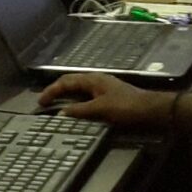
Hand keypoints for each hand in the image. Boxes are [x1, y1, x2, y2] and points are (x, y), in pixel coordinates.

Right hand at [39, 72, 174, 127]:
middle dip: (56, 91)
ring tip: (56, 106)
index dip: (51, 91)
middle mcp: (96, 81)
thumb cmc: (127, 106)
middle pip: (71, 82)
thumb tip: (62, 112)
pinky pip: (86, 96)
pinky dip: (76, 101)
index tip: (40, 102)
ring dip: (66, 96)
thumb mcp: (101, 109)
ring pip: (78, 89)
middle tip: (45, 102)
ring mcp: (103, 87)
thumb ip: (80, 110)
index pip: (65, 81)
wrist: (150, 110)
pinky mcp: (108, 96)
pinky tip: (76, 110)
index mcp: (92, 80)